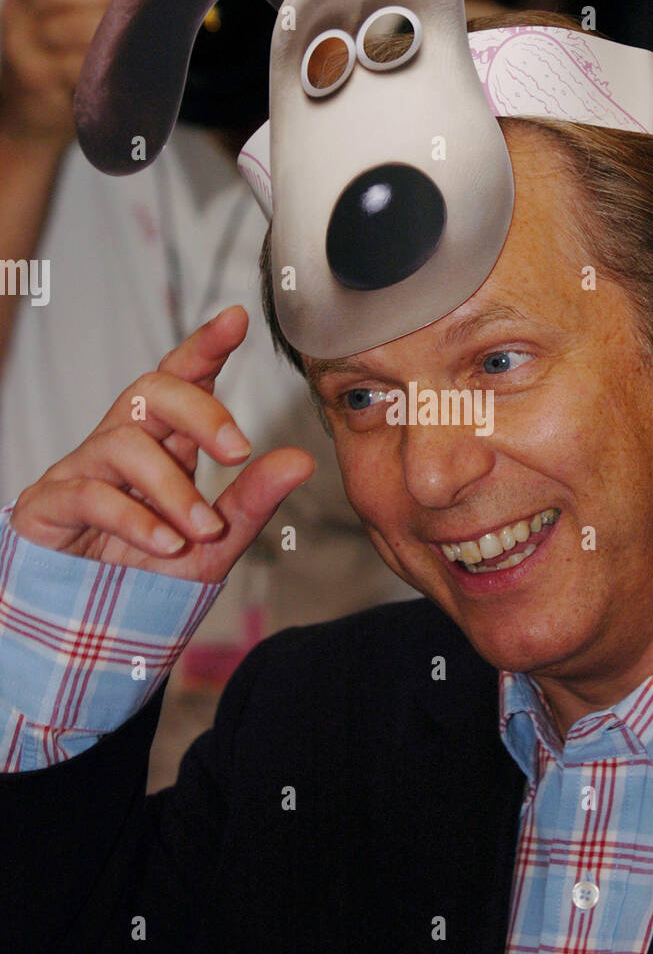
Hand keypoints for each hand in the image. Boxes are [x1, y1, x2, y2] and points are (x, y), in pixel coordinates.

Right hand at [0, 0, 123, 145]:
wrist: (26, 116)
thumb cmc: (55, 59)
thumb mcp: (58, 18)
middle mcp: (18, 11)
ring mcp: (24, 47)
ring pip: (69, 27)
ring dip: (108, 30)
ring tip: (131, 36)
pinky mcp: (38, 79)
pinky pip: (76, 65)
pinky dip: (104, 64)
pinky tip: (120, 65)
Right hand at [10, 307, 314, 582]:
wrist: (92, 633)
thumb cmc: (148, 577)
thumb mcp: (214, 543)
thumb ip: (253, 501)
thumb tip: (303, 460)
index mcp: (163, 444)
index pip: (181, 381)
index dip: (205, 347)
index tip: (237, 320)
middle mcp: (120, 445)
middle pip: (150, 392)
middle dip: (198, 410)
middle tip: (238, 450)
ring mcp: (81, 471)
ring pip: (125, 444)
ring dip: (173, 488)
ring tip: (203, 530)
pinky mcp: (49, 505)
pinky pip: (90, 494)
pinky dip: (135, 520)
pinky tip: (166, 545)